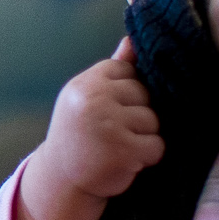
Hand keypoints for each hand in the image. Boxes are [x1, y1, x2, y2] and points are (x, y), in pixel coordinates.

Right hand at [14, 42, 161, 219]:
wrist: (61, 180)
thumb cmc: (79, 135)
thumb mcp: (86, 98)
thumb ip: (113, 71)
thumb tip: (133, 39)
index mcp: (85, 84)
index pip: (128, 71)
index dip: (126, 93)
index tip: (109, 110)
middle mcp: (94, 100)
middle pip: (145, 95)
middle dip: (137, 115)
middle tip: (113, 133)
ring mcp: (109, 125)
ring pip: (153, 121)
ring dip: (143, 137)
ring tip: (118, 147)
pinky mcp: (124, 151)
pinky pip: (157, 145)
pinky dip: (148, 157)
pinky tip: (126, 161)